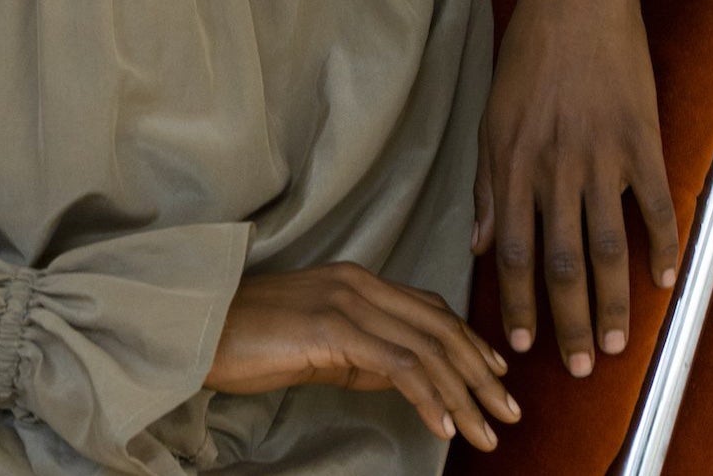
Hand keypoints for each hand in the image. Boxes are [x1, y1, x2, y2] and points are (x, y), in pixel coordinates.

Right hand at [203, 261, 520, 451]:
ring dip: (464, 393)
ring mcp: (346, 301)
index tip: (497, 378)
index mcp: (357, 280)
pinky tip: (443, 425)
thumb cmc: (253, 342)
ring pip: (426, 346)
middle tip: (509, 413)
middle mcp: (359, 282)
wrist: (202, 329)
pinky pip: (397, 364)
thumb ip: (364, 352)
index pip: (430, 309)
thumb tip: (409, 378)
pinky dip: (428, 396)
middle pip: (439, 326)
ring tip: (487, 431)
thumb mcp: (320, 345)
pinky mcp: (332, 328)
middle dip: (480, 373)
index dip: (469, 343)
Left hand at [472, 0, 679, 376]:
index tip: (521, 342)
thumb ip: (489, 182)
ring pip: (607, 248)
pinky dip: (662, 247)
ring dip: (614, 303)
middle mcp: (553, 167)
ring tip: (618, 344)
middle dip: (569, 322)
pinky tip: (665, 281)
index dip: (517, 302)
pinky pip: (655, 207)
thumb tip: (482, 243)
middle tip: (580, 367)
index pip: (512, 250)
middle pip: (559, 262)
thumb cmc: (528, 53)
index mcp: (512, 160)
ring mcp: (601, 156)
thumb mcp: (492, 114)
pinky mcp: (642, 140)